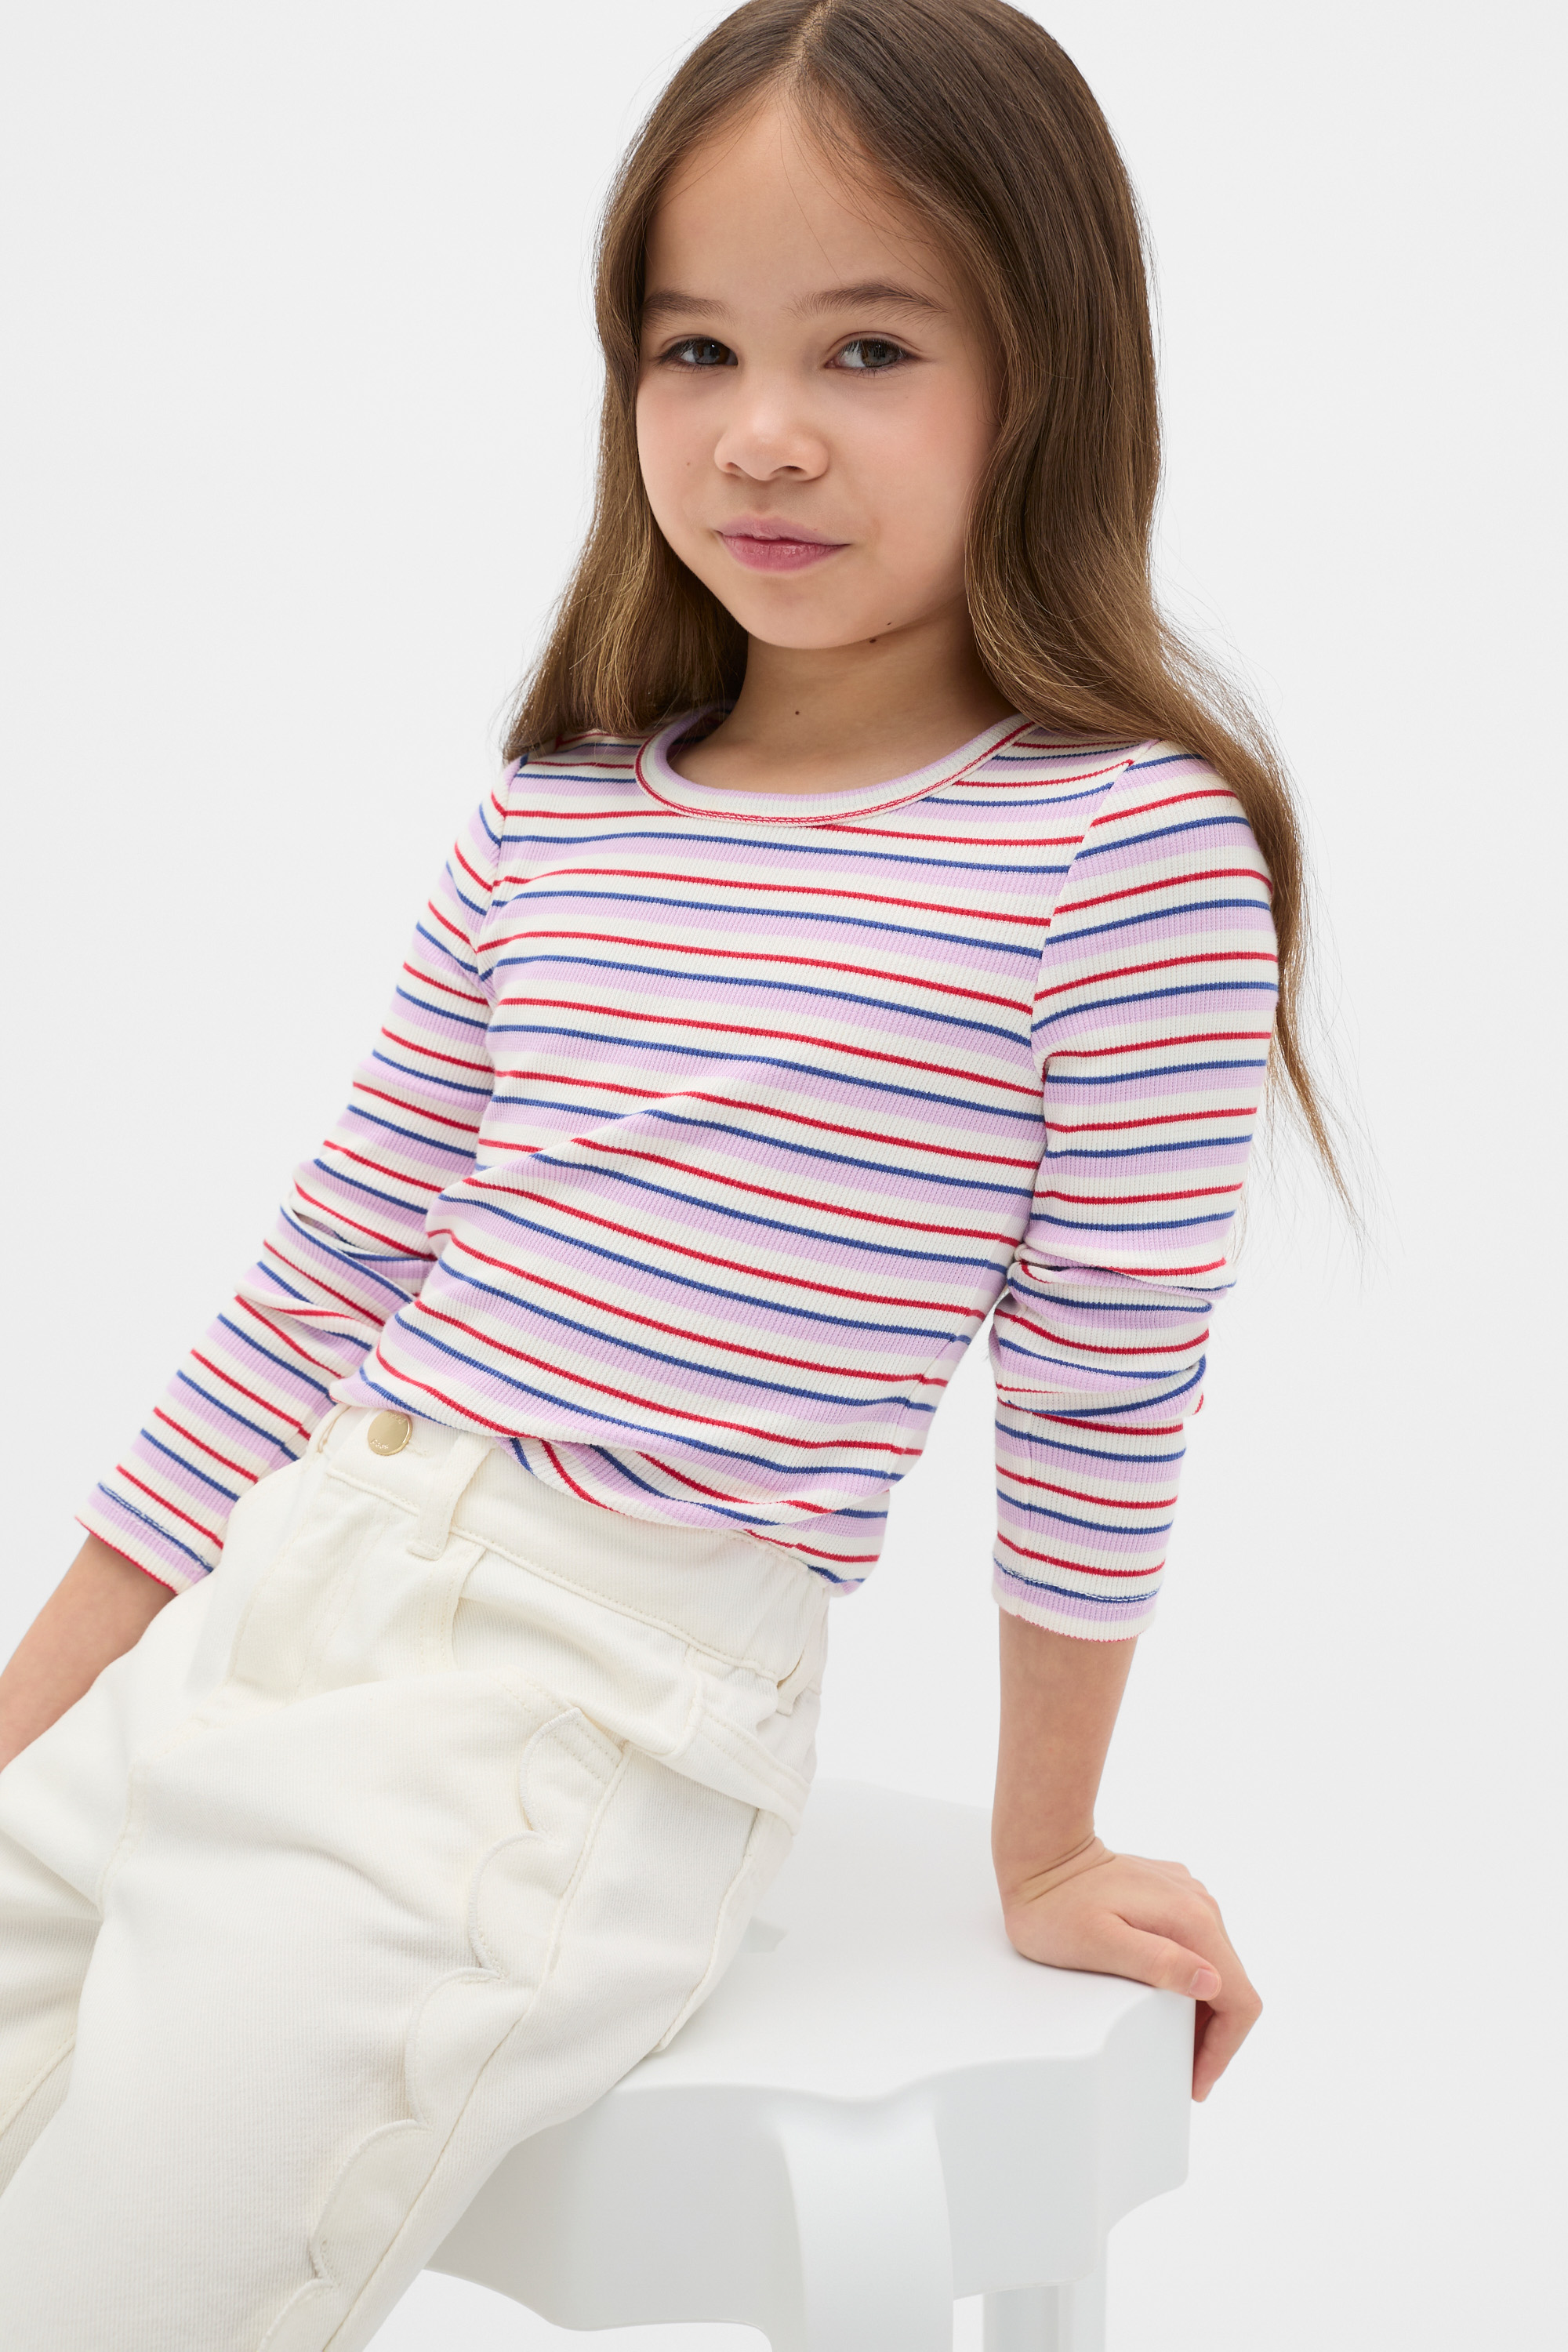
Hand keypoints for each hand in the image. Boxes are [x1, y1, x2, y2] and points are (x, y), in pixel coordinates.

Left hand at [1000, 1847, 1261, 2100]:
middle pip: (1230, 1986)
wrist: (1042, 1853)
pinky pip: (1196, 1943)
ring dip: (1201, 2008)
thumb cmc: (1058, 1907)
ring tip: (1171, 2040)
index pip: (1239, 2000)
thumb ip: (1158, 1964)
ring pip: (1216, 1965)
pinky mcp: (1172, 1892)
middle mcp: (1200, 1904)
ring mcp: (1188, 1894)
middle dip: (1212, 2036)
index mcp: (1193, 1922)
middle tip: (1181, 2071)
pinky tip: (1161, 1994)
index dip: (1224, 2049)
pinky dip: (1188, 1976)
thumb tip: (1210, 1982)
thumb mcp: (1101, 1945)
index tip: (1197, 2080)